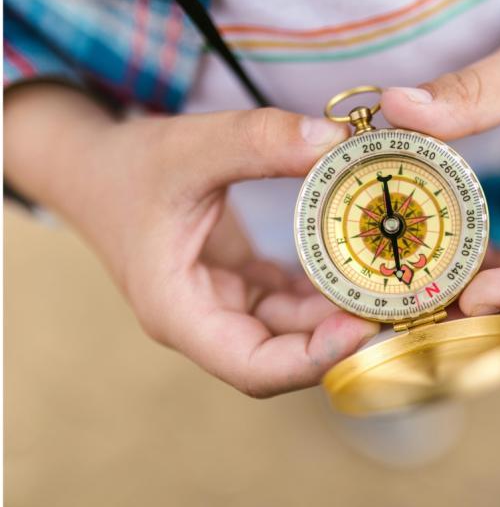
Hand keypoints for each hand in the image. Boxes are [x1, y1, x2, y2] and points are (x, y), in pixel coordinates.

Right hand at [4, 84, 378, 396]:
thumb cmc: (128, 166)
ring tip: (392, 283)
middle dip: (341, 336)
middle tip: (399, 304)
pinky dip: (325, 289)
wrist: (93, 169)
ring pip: (293, 330)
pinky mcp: (239, 288)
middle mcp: (205, 321)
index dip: (312, 359)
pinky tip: (361, 264)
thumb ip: (258, 140)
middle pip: (284, 356)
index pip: (253, 366)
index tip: (362, 325)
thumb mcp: (189, 147)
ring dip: (340, 312)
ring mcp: (224, 307)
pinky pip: (291, 302)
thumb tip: (334, 142)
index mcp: (179, 312)